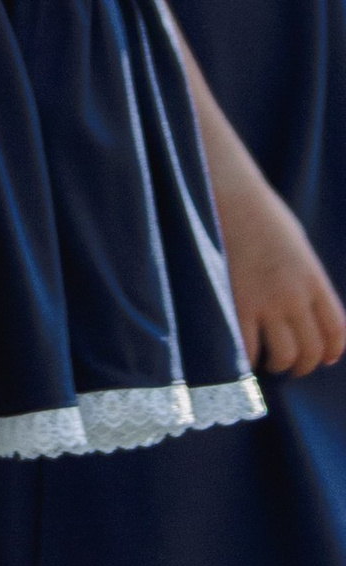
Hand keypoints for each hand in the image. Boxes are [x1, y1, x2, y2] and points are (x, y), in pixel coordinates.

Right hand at [215, 155, 345, 375]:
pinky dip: (247, 361)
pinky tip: (243, 356)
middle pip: (311, 348)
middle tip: (291, 367)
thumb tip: (304, 302)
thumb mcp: (297, 244)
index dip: (331, 351)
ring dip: (278, 365)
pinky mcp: (237, 304)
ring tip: (268, 363)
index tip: (323, 358)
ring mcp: (266, 302)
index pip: (336, 329)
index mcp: (314, 279)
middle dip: (303, 365)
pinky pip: (248, 348)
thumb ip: (304, 276)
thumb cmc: (260, 214)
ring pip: (284, 354)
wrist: (230, 198)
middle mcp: (295, 295)